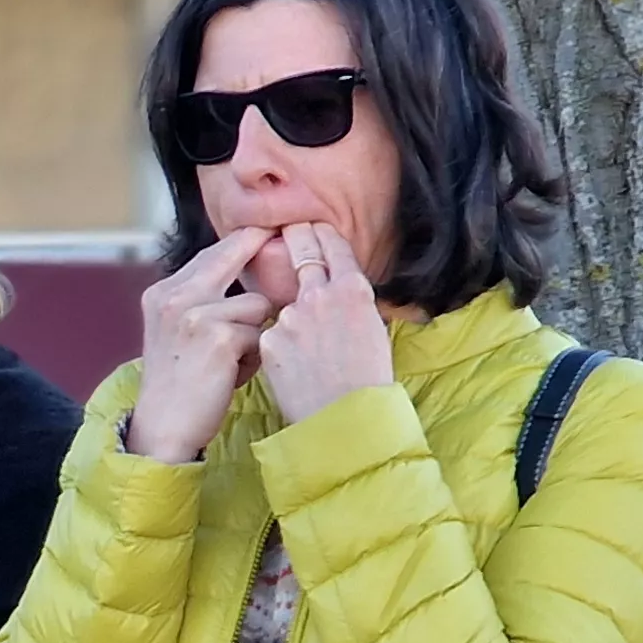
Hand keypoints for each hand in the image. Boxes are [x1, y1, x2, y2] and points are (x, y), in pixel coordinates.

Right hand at [124, 227, 276, 463]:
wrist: (162, 427)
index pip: (211, 254)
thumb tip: (242, 267)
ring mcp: (194, 314)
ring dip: (256, 332)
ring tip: (234, 360)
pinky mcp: (218, 336)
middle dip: (260, 249)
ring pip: (257, 304)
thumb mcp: (177, 332)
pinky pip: (260, 335)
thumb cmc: (179, 384)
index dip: (242, 243)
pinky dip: (254, 357)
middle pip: (233, 256)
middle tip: (291, 235)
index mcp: (162, 292)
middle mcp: (174, 296)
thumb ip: (201, 300)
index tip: (268, 230)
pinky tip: (233, 375)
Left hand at [256, 221, 395, 426]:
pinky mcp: (270, 340)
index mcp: (354, 289)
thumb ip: (351, 305)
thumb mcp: (372, 330)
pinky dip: (278, 347)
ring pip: (284, 304)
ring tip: (307, 348)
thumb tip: (341, 292)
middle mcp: (320, 294)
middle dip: (294, 237)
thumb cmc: (368, 379)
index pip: (334, 247)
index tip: (312, 224)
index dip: (322, 233)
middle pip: (301, 253)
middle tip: (287, 228)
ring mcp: (291, 316)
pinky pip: (271, 336)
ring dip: (290, 316)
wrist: (346, 417)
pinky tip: (295, 369)